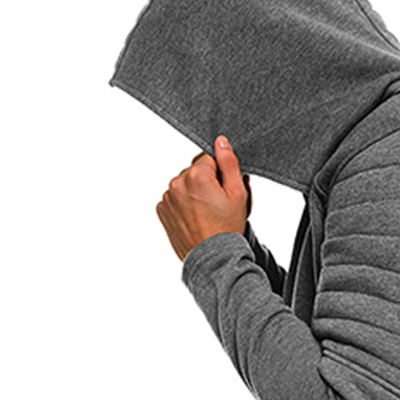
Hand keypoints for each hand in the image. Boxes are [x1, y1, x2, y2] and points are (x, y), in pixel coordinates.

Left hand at [156, 135, 251, 261]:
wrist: (213, 258)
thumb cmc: (227, 227)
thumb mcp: (237, 193)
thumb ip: (229, 162)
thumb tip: (220, 141)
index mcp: (196, 175)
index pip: (208, 158)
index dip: (219, 173)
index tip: (223, 191)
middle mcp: (177, 183)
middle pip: (194, 171)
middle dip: (205, 182)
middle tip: (216, 205)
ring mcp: (167, 198)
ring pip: (184, 185)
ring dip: (193, 193)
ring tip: (205, 214)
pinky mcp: (162, 211)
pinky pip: (174, 199)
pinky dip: (183, 205)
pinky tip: (195, 218)